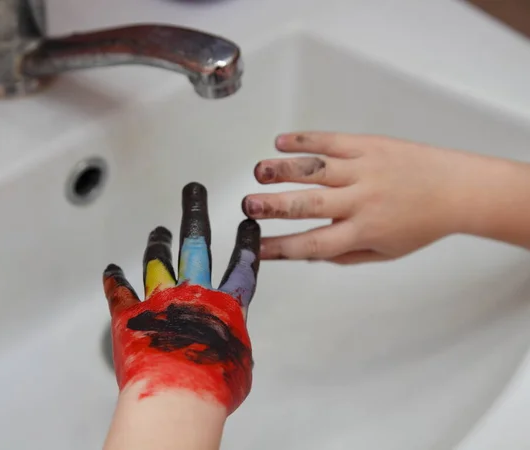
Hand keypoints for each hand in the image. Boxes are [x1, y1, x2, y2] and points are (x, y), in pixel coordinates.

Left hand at [103, 182, 259, 414]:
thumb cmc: (213, 387)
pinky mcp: (131, 315)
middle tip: (194, 192)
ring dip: (158, 243)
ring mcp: (161, 301)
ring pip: (159, 261)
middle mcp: (194, 295)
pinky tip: (111, 269)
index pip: (240, 267)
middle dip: (195, 215)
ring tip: (159, 230)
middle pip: (196, 246)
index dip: (245, 244)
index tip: (247, 222)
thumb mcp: (238, 366)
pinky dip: (115, 279)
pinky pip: (120, 291)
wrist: (178, 396)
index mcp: (226, 307)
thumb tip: (228, 350)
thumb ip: (232, 347)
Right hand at [242, 132, 494, 263]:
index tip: (256, 248)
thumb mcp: (384, 252)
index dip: (281, 247)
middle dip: (274, 206)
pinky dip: (304, 139)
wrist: (457, 189)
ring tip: (258, 171)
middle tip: (248, 205)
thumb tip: (307, 253)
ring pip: (316, 169)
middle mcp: (361, 201)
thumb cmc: (420, 224)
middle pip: (309, 204)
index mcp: (364, 231)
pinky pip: (331, 140)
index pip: (314, 242)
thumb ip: (344, 254)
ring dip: (283, 169)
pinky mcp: (368, 145)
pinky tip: (281, 142)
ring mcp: (364, 169)